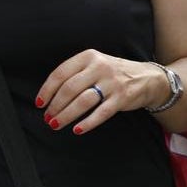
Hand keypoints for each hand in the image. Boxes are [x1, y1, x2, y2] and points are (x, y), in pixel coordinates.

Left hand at [35, 52, 167, 135]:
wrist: (147, 77)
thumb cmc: (114, 73)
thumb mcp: (95, 64)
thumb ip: (76, 73)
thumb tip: (50, 95)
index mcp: (89, 56)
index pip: (61, 73)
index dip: (47, 90)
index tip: (39, 103)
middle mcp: (99, 67)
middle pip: (69, 89)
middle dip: (55, 106)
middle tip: (48, 118)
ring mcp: (111, 82)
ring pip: (82, 101)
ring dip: (66, 115)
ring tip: (56, 124)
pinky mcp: (121, 98)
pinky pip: (100, 113)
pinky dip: (87, 123)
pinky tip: (77, 129)